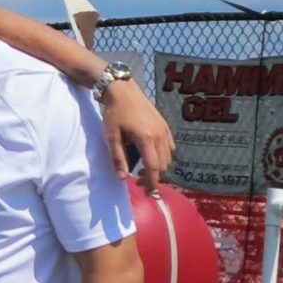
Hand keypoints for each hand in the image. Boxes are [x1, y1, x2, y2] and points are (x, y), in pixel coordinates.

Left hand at [102, 78, 172, 193]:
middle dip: (153, 177)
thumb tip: (122, 179)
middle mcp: (159, 135)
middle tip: (139, 181)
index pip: (154, 168)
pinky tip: (152, 155)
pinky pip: (170, 146)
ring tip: (144, 169)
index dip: (151, 183)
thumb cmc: (114, 113)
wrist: (122, 90)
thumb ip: (118, 158)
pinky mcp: (165, 125)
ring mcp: (164, 129)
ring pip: (168, 157)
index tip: (147, 193)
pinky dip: (164, 155)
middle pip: (163, 165)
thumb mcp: (112, 136)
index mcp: (146, 139)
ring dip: (159, 167)